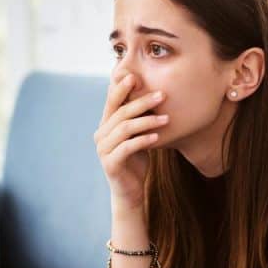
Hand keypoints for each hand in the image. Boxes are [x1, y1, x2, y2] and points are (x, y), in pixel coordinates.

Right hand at [94, 73, 168, 208]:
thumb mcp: (137, 136)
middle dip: (142, 102)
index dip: (121, 88)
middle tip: (162, 95)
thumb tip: (152, 94)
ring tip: (166, 119)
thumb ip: (137, 119)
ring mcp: (103, 150)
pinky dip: (143, 140)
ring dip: (147, 121)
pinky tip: (157, 137)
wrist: (131, 191)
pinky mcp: (110, 164)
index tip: (136, 76)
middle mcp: (100, 135)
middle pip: (121, 113)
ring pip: (124, 128)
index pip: (111, 101)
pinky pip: (127, 147)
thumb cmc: (136, 161)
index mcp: (105, 125)